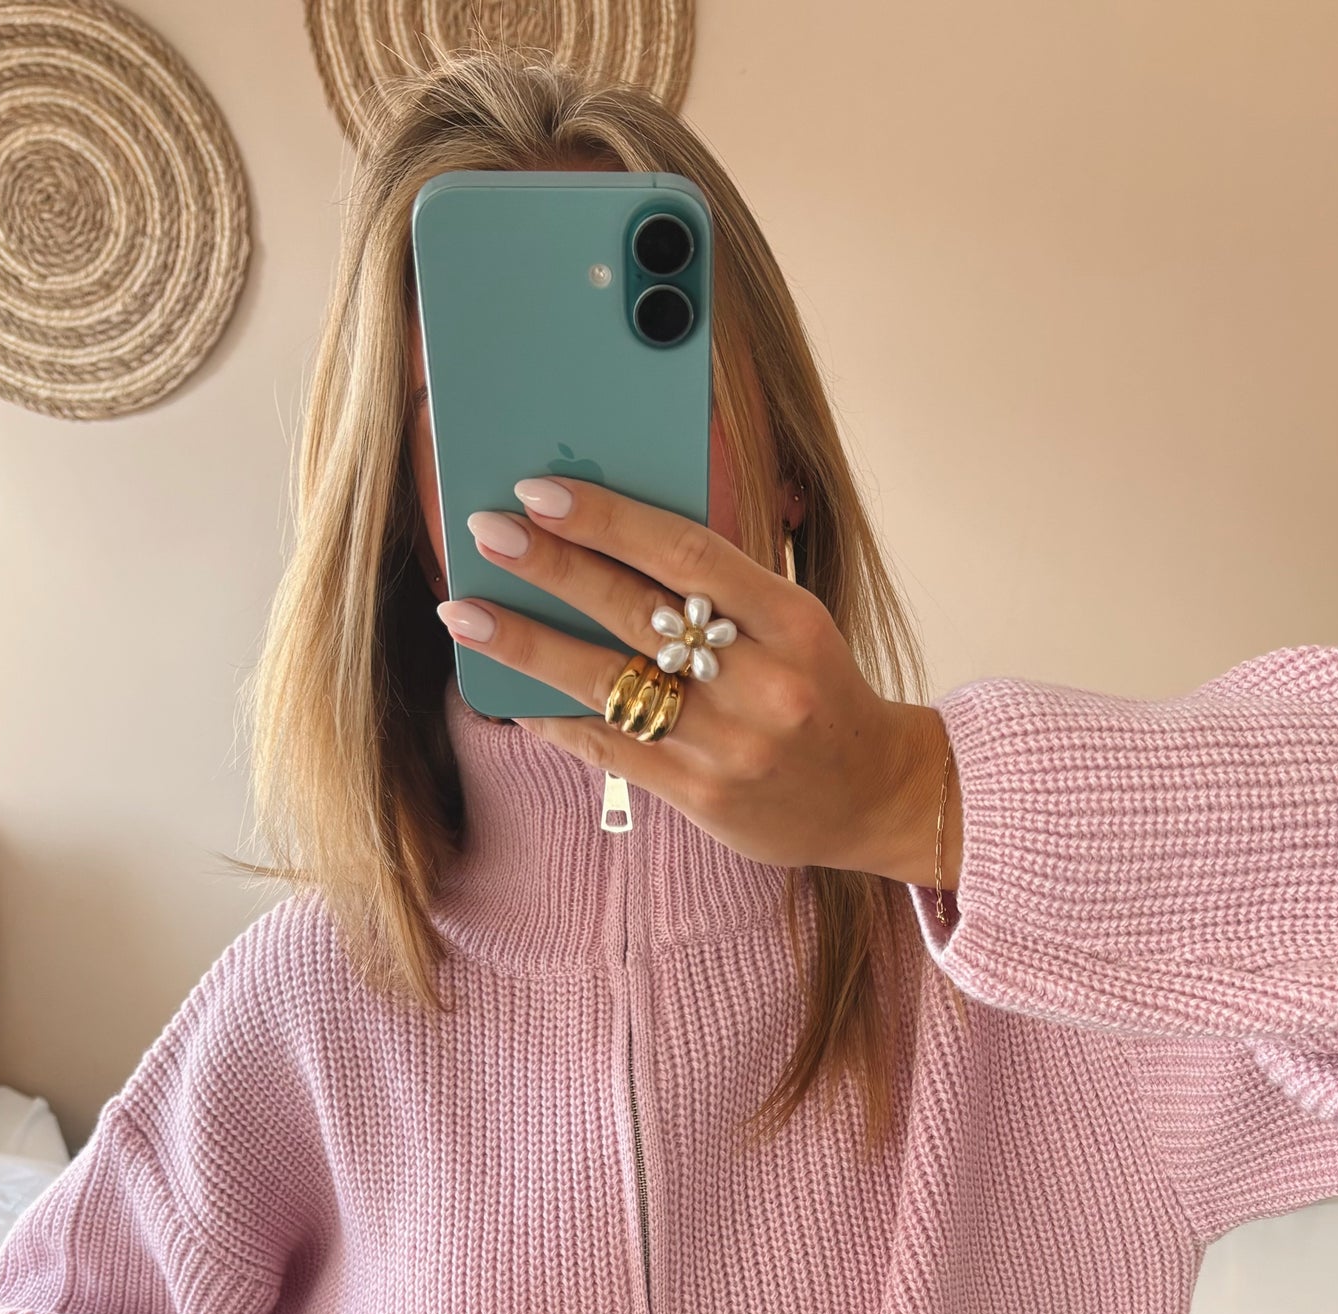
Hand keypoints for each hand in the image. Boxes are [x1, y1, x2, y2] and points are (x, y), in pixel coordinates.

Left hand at [438, 478, 959, 890]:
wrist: (875, 797)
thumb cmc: (819, 692)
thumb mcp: (793, 624)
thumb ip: (719, 588)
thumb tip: (607, 542)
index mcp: (791, 622)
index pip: (687, 555)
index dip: (609, 519)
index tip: (543, 491)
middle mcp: (762, 683)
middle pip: (635, 613)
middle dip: (550, 568)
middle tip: (485, 532)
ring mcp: (729, 745)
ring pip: (608, 684)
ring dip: (525, 644)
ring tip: (463, 613)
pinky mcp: (702, 796)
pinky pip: (610, 749)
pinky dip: (553, 719)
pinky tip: (510, 697)